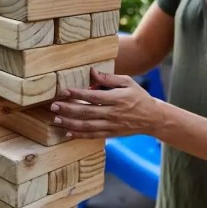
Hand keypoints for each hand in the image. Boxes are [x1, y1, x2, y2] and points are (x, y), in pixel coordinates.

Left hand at [50, 69, 167, 138]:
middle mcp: (113, 113)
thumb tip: (92, 72)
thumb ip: (109, 78)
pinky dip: (79, 135)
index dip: (78, 94)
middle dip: (69, 109)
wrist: (153, 118)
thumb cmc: (139, 97)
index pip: (94, 96)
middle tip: (54, 105)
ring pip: (87, 126)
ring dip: (70, 123)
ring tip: (56, 118)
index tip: (64, 91)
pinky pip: (92, 135)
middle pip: (87, 112)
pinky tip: (67, 132)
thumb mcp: (128, 82)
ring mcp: (111, 125)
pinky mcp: (111, 134)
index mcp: (117, 98)